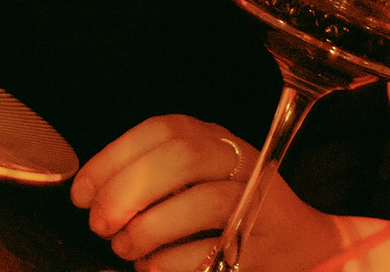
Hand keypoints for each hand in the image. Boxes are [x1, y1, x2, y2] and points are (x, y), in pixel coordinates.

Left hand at [73, 116, 341, 271]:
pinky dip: (173, 262)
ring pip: (203, 202)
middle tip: (100, 224)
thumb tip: (90, 193)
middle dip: (128, 190)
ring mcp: (260, 205)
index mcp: (215, 140)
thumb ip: (151, 178)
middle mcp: (241, 164)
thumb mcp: (194, 182)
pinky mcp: (267, 249)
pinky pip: (215, 251)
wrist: (308, 249)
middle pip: (182, 158)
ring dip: (149, 229)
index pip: (160, 131)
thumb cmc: (233, 214)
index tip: (81, 193)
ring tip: (125, 248)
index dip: (112, 159)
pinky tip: (153, 267)